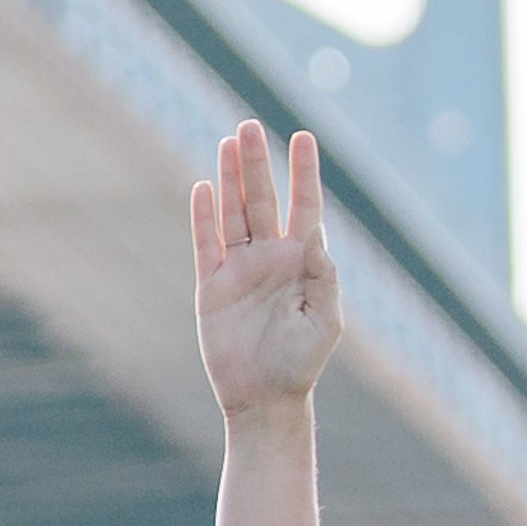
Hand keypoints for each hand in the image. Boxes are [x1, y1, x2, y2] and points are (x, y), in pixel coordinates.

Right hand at [182, 120, 339, 417]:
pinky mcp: (212, 286)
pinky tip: (202, 187)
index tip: (303, 138)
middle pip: (262, 200)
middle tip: (250, 126)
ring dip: (230, 179)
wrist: (263, 400)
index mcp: (302, 263)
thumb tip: (316, 236)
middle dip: (257, 164)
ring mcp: (239, 270)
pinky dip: (203, 216)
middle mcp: (270, 259)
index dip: (303, 173)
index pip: (303, 207)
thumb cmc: (301, 363)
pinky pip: (205, 243)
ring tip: (228, 143)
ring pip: (232, 213)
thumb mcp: (324, 322)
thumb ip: (323, 279)